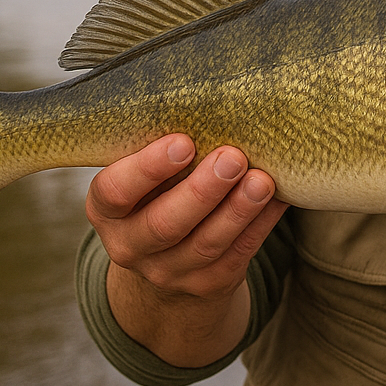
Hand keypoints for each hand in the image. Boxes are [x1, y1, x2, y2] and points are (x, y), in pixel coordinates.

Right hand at [86, 134, 287, 365]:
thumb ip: (164, 148)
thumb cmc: (161, 194)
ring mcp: (169, 272)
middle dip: (201, 191)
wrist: (169, 262)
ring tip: (262, 181)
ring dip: (237, 210)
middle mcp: (130, 246)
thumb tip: (216, 101)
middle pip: (164, 224)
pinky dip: (260, 224)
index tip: (183, 142)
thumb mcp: (146, 177)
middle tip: (232, 157)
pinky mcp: (208, 284)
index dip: (147, 169)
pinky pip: (237, 255)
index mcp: (108, 210)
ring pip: (205, 244)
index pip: (115, 191)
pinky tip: (277, 199)